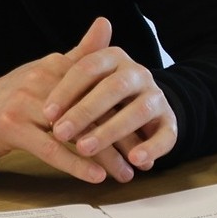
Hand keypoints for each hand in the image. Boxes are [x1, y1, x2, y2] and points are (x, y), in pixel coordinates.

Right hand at [0, 18, 175, 182]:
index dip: (124, 112)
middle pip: (91, 110)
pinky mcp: (11, 126)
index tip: (145, 132)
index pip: (98, 89)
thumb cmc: (12, 98)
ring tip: (125, 174)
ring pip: (74, 130)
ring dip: (104, 155)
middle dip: (120, 136)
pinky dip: (76, 163)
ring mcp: (23, 101)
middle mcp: (39, 78)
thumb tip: (106, 23)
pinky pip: (50, 147)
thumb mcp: (46, 73)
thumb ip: (79, 54)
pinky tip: (95, 175)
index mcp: (53, 65)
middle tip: (142, 160)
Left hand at [43, 17, 176, 175]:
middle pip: (112, 88)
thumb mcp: (86, 78)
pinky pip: (165, 135)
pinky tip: (135, 160)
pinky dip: (151, 148)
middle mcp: (138, 73)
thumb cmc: (101, 91)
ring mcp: (156, 96)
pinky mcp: (170, 121)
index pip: (88, 67)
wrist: (142, 101)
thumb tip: (52, 58)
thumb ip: (71, 67)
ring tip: (85, 148)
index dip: (66, 91)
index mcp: (114, 57)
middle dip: (84, 112)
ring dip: (110, 131)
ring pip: (137, 111)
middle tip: (59, 133)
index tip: (46, 113)